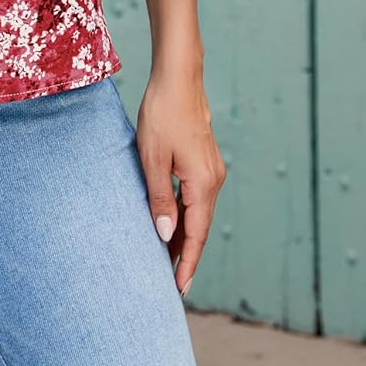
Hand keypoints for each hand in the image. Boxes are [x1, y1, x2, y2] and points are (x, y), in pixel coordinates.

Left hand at [135, 68, 226, 296]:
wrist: (179, 77)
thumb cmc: (161, 114)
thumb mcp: (152, 158)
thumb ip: (159, 198)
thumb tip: (166, 235)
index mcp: (202, 183)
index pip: (196, 234)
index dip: (187, 263)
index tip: (179, 288)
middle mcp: (213, 180)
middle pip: (200, 227)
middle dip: (186, 254)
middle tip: (170, 281)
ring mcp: (212, 169)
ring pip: (199, 212)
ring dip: (185, 234)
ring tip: (167, 257)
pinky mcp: (205, 160)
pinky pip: (197, 197)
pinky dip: (186, 214)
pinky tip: (173, 220)